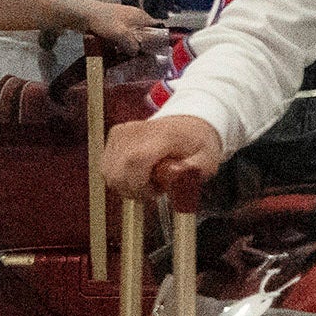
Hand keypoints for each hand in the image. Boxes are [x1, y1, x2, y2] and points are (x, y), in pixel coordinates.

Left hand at [69, 0, 161, 60]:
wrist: (83, 14)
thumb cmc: (104, 21)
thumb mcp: (121, 34)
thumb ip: (133, 45)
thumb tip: (137, 53)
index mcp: (141, 16)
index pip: (157, 29)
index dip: (157, 41)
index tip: (155, 53)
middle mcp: (135, 17)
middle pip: (145, 34)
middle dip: (142, 46)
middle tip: (141, 58)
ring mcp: (124, 20)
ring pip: (133, 36)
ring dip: (130, 46)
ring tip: (128, 57)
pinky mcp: (114, 24)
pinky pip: (123, 37)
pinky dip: (121, 44)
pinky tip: (117, 51)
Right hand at [99, 112, 222, 205]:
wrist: (188, 124)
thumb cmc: (197, 144)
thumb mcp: (207, 162)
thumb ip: (192, 171)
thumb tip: (173, 173)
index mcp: (163, 135)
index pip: (135, 161)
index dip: (140, 185)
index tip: (157, 192)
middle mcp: (137, 130)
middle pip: (117, 172)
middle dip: (135, 190)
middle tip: (156, 188)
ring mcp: (122, 132)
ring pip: (109, 174)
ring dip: (127, 185)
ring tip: (149, 180)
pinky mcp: (114, 136)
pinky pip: (107, 168)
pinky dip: (121, 177)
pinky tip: (139, 174)